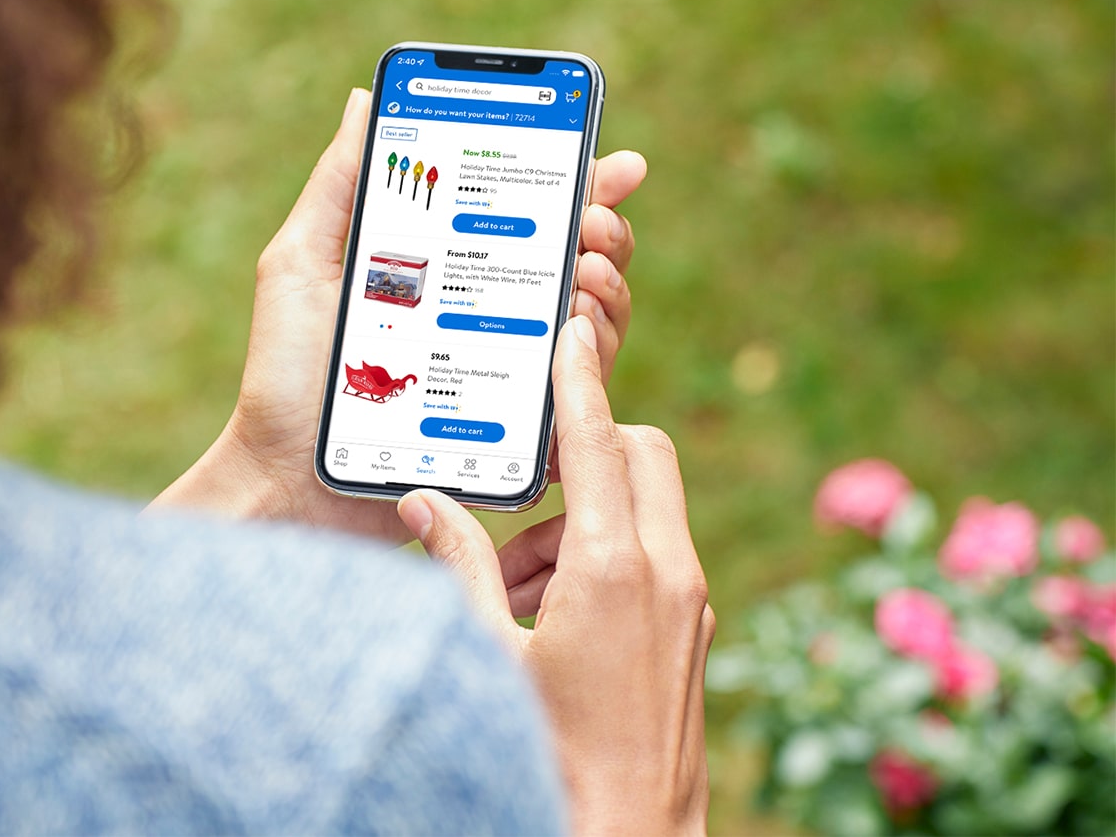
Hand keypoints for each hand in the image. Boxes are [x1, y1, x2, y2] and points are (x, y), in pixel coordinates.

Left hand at [151, 88, 646, 538]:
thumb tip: (367, 100)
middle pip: (580, 263)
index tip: (615, 162)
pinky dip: (593, 357)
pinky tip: (576, 327)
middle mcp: (486, 319)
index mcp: (448, 272)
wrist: (285, 475)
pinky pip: (578, 395)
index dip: (583, 185)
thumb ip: (338, 185)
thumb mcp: (302, 264)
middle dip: (605, 229)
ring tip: (583, 272)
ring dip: (607, 286)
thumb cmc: (285, 374)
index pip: (529, 219)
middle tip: (592, 221)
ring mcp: (505, 375)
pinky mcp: (514, 434)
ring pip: (594, 323)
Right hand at [397, 317, 711, 834]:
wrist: (629, 831)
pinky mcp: (694, 627)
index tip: (574, 329)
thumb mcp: (491, 654)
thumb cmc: (552, 752)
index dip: (580, 379)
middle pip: (639, 456)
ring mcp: (691, 601)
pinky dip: (600, 561)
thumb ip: (457, 566)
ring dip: (576, 526)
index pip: (598, 440)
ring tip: (512, 598)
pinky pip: (650, 558)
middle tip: (520, 506)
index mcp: (615, 569)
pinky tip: (545, 623)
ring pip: (641, 511)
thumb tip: (421, 504)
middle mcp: (669, 573)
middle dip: (583, 455)